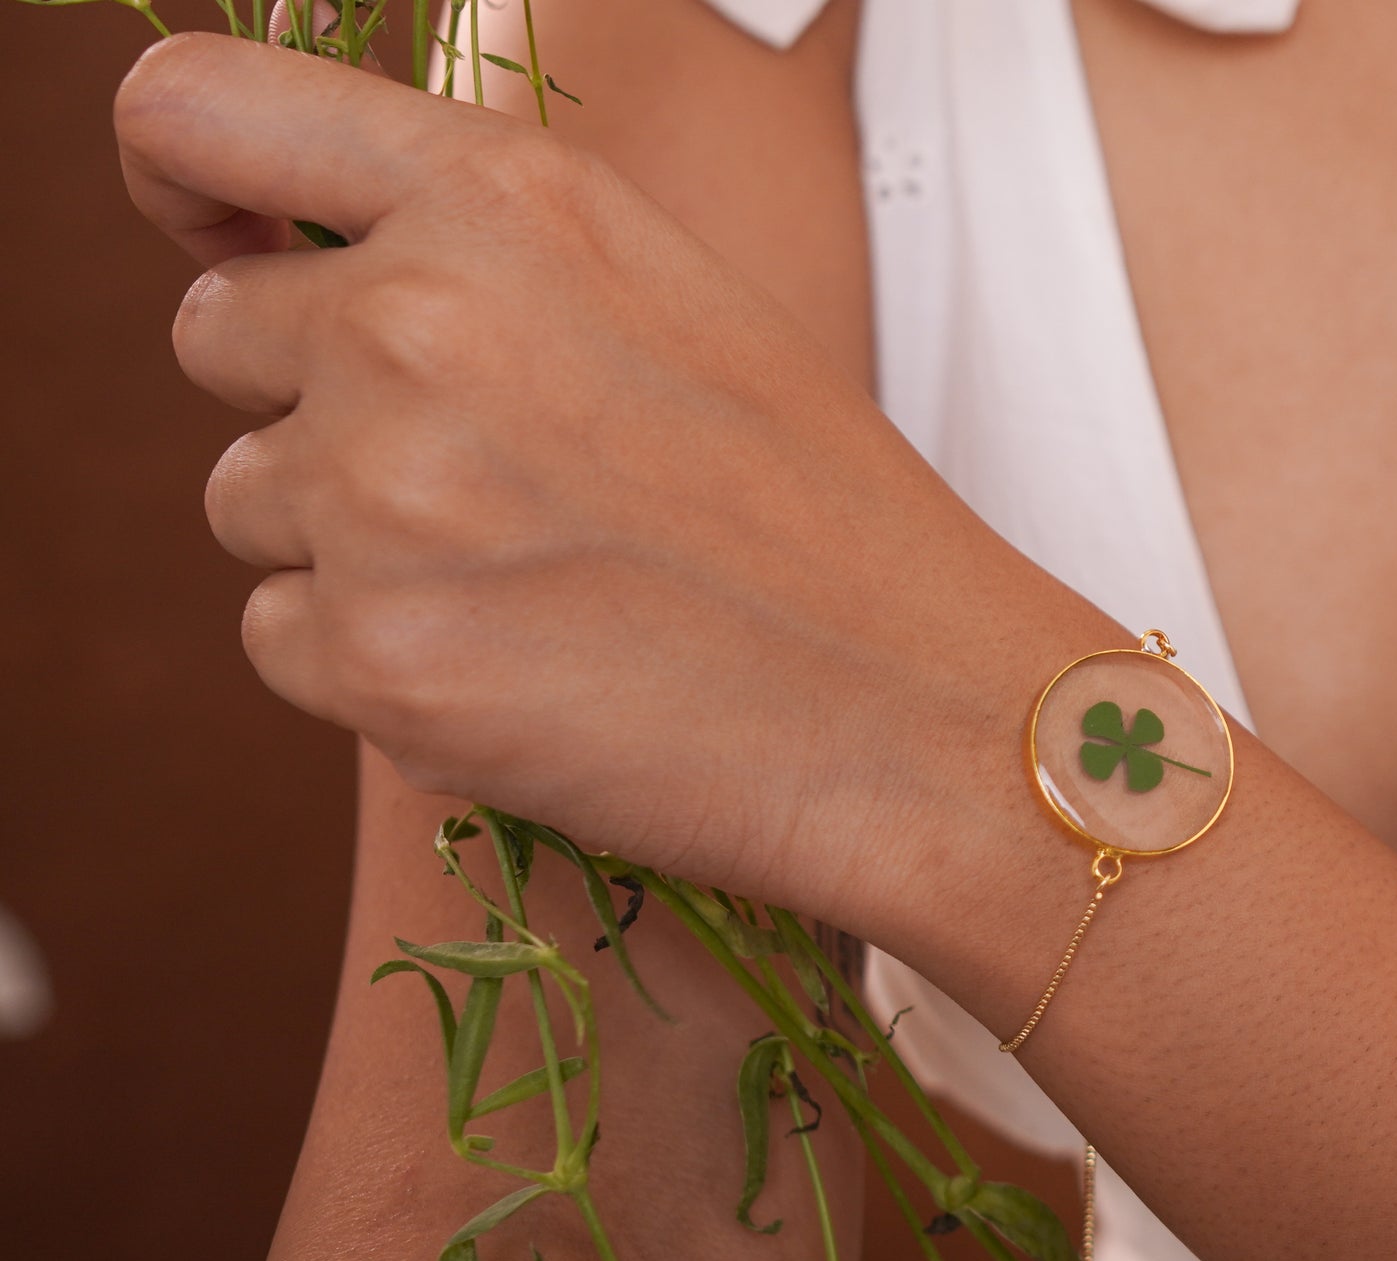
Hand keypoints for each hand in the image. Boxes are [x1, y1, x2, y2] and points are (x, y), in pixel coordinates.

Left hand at [114, 33, 975, 920]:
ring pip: (247, 502)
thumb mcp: (669, 306)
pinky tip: (509, 669)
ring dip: (344, 542)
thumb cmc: (822, 520)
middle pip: (218, 341)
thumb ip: (490, 259)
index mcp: (505, 203)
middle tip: (467, 485)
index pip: (199, 114)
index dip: (177, 177)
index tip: (215, 240)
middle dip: (311, 407)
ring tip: (516, 586)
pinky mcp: (380, 658)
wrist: (916, 707)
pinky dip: (367, 660)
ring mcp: (384, 495)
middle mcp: (416, 323)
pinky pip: (282, 637)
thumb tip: (331, 278)